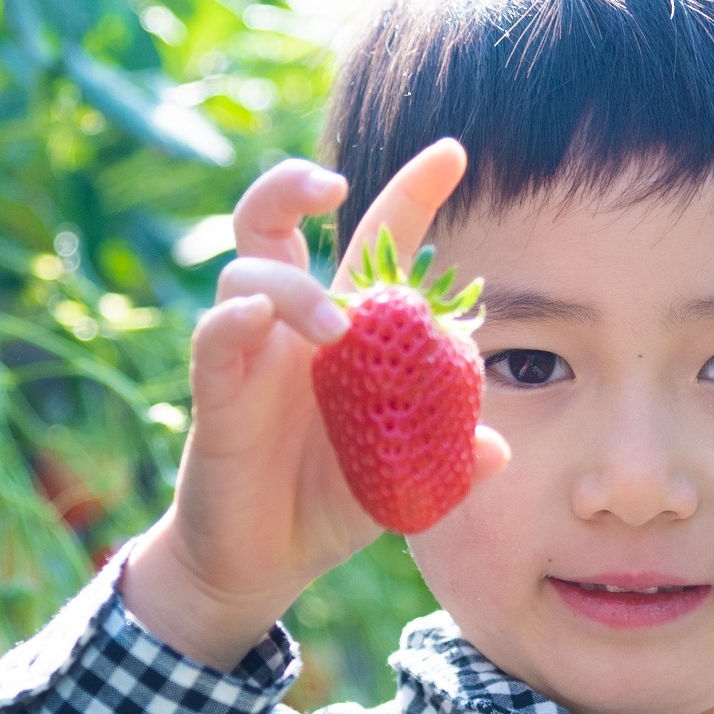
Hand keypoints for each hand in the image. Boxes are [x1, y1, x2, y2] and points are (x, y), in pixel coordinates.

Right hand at [120, 140, 507, 667]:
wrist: (262, 562)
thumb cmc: (330, 502)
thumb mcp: (404, 481)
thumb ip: (448, 459)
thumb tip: (499, 450)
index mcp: (343, 328)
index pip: (374, 241)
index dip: (410, 191)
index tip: (454, 151)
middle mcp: (289, 325)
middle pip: (272, 221)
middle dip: (294, 184)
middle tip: (336, 183)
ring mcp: (246, 354)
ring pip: (248, 274)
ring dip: (295, 286)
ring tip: (338, 328)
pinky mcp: (215, 394)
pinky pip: (213, 338)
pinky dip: (233, 320)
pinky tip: (257, 323)